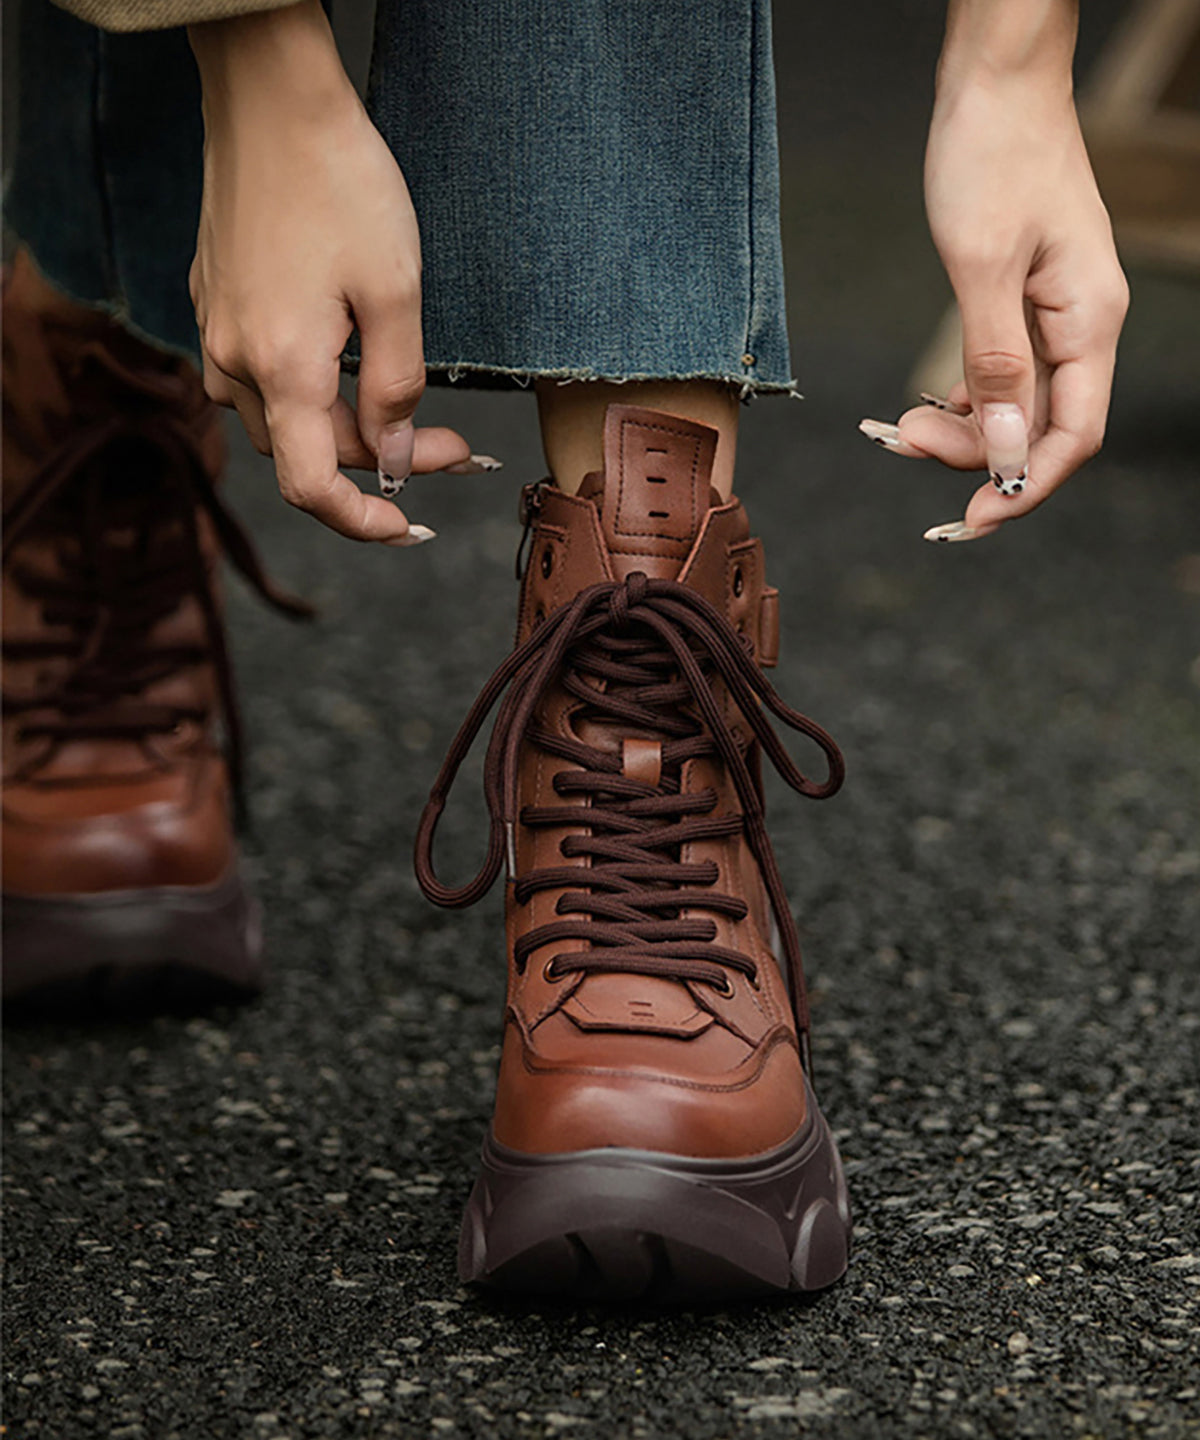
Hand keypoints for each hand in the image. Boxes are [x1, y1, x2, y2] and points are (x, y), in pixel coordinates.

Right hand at [188, 1, 492, 544]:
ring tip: (417, 411)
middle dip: (386, 461)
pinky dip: (316, 391)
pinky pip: (263, 376)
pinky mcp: (216, 303)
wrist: (270, 96)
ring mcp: (217, 332)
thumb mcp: (396, 292)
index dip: (364, 523)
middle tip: (461, 447)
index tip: (413, 528)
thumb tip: (396, 459)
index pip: (312, 488)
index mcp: (281, 369)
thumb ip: (397, 389)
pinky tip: (357, 362)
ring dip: (350, 430)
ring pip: (285, 420)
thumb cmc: (342, 184)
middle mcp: (234, 361)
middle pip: (308, 453)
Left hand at [862, 5, 1127, 541]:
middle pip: (1039, 427)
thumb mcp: (982, 267)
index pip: (1073, 437)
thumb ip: (997, 364)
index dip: (1023, 487)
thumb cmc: (991, 156)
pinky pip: (1003, 373)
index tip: (968, 518)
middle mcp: (1080, 325)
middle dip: (973, 453)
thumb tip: (1008, 449)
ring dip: (962, 429)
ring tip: (898, 426)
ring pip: (1017, 405)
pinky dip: (965, 398)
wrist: (994, 81)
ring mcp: (1054, 314)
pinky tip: (928, 404)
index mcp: (1088, 320)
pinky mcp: (1025, 301)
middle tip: (900, 440)